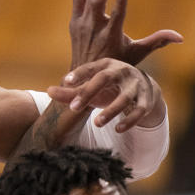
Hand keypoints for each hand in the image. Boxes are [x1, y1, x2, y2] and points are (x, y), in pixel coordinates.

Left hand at [48, 58, 162, 132]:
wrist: (142, 88)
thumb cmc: (109, 87)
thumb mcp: (91, 87)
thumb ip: (71, 91)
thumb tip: (48, 91)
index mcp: (106, 65)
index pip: (90, 68)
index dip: (79, 73)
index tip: (65, 81)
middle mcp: (122, 72)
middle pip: (104, 79)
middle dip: (89, 92)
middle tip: (73, 108)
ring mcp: (135, 86)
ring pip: (124, 97)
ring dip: (111, 110)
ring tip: (96, 123)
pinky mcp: (146, 101)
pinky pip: (139, 111)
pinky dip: (130, 121)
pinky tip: (118, 130)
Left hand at [70, 0, 181, 68]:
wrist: (84, 76)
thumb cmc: (116, 63)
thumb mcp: (137, 54)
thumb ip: (157, 42)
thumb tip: (180, 37)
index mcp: (110, 37)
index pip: (115, 16)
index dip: (119, 1)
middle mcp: (94, 30)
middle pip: (97, 1)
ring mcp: (82, 25)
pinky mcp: (75, 21)